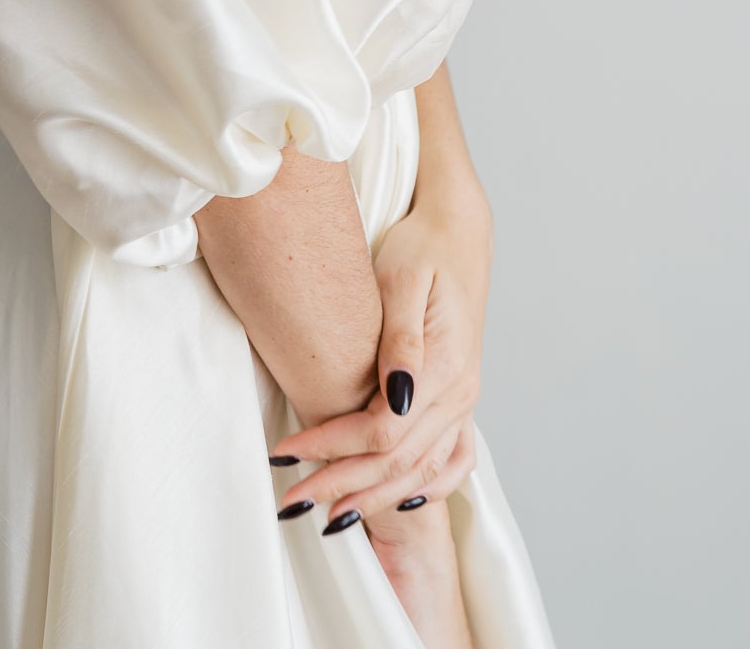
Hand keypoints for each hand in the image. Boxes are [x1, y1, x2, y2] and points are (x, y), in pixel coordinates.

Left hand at [269, 192, 492, 544]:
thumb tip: (395, 393)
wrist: (458, 232)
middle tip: (290, 501)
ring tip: (329, 519)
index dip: (330, 447)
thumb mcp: (403, 278)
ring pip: (421, 472)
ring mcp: (464, 401)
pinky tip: (396, 503)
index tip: (285, 454)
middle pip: (397, 463)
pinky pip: (450, 462)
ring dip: (374, 499)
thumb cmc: (422, 248)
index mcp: (444, 366)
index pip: (382, 432)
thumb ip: (401, 339)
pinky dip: (424, 490)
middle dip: (340, 486)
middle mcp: (459, 394)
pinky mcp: (460, 400)